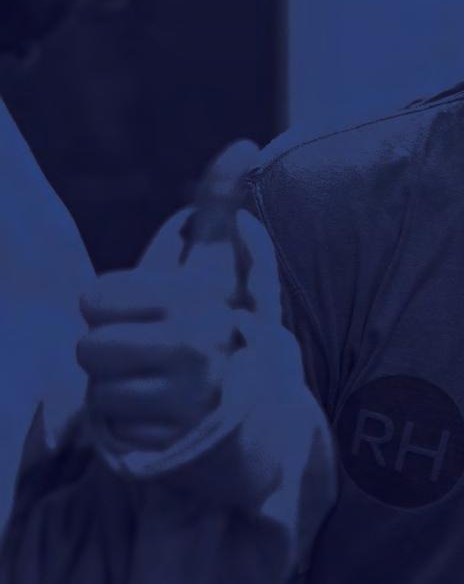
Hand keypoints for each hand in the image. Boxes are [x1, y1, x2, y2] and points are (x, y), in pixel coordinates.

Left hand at [77, 141, 269, 452]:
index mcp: (199, 296)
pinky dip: (128, 427)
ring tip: (158, 388)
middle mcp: (197, 342)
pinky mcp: (174, 440)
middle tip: (150, 357)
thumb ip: (218, 207)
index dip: (112, 308)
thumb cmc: (222, 328)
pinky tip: (161, 418)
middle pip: (87, 346)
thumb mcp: (218, 268)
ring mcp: (187, 395)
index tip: (152, 315)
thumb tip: (243, 143)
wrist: (257, 414)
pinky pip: (111, 426)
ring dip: (118, 392)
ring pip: (95, 390)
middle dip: (110, 354)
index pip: (95, 296)